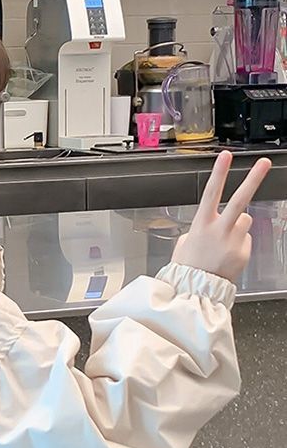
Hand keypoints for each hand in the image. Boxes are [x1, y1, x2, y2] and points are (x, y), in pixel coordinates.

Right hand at [171, 151, 271, 282]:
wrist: (196, 291)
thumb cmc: (187, 268)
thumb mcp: (183, 243)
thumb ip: (199, 229)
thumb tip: (210, 226)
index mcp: (201, 225)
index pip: (210, 192)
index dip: (219, 173)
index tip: (226, 156)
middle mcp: (219, 230)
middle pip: (240, 199)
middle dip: (253, 179)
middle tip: (264, 163)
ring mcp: (233, 241)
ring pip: (245, 220)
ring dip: (239, 226)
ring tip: (225, 241)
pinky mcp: (243, 252)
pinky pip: (246, 240)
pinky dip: (239, 245)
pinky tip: (227, 255)